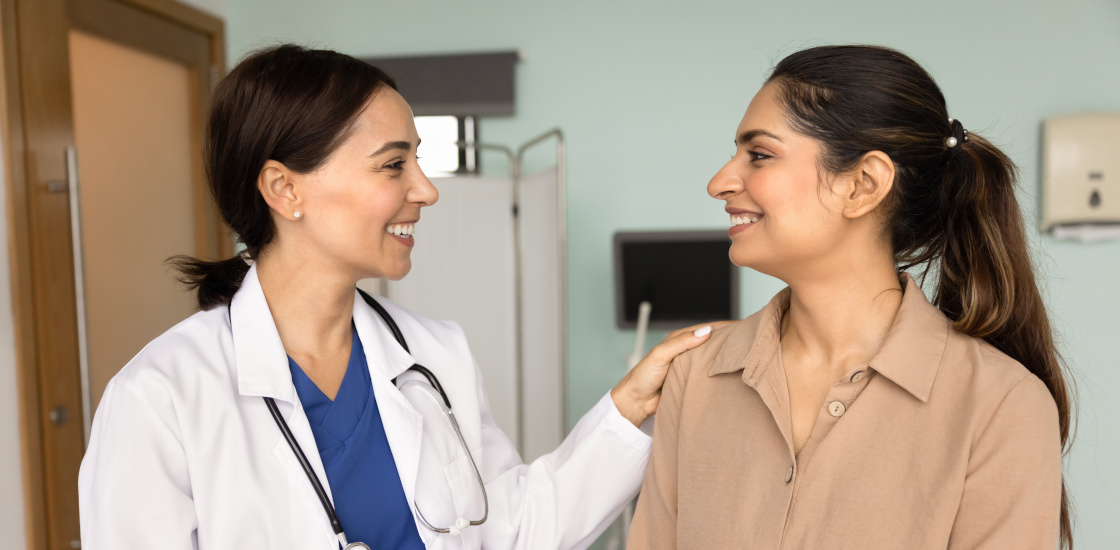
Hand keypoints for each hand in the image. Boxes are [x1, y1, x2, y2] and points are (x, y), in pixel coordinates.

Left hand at [610, 321, 735, 426]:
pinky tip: (733, 375)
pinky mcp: (693, 382)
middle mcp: (688, 351)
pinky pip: (710, 376)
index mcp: (680, 339)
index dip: (726, 327)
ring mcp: (692, 367)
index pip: (708, 329)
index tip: (745, 326)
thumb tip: (706, 331)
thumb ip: (681, 342)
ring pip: (714, 360)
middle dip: (731, 342)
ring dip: (727, 359)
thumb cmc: (643, 376)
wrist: (636, 402)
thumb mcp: (660, 354)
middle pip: (714, 343)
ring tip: (747, 358)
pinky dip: (721, 374)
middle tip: (751, 343)